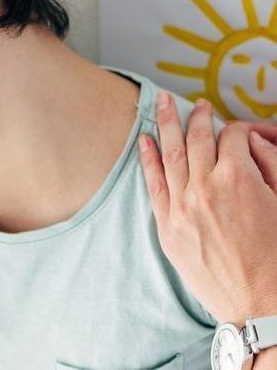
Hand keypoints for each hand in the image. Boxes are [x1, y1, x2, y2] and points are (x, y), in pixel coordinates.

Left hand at [138, 93, 276, 324]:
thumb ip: (269, 164)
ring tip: (162, 102)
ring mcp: (182, 206)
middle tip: (198, 103)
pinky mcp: (167, 226)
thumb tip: (250, 139)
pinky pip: (153, 184)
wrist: (259, 306)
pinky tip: (144, 139)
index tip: (239, 132)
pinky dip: (148, 159)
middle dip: (199, 115)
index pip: (232, 136)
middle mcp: (205, 186)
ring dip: (166, 123)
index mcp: (238, 178)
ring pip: (171, 153)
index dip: (238, 129)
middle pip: (198, 137)